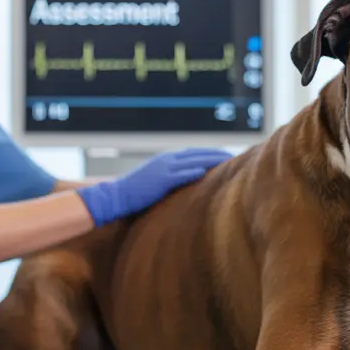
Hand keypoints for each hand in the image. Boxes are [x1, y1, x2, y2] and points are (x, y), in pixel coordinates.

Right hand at [77, 148, 232, 227]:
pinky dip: (193, 171)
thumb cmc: (136, 193)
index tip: (225, 155)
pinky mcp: (160, 179)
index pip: (193, 153)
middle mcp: (167, 160)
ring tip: (227, 161)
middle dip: (215, 153)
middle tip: (233, 155)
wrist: (116, 196)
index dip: (210, 153)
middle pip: (197, 153)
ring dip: (210, 160)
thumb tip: (189, 183)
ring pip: (192, 161)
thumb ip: (172, 179)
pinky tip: (205, 173)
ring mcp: (164, 168)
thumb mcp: (156, 182)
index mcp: (166, 160)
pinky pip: (180, 174)